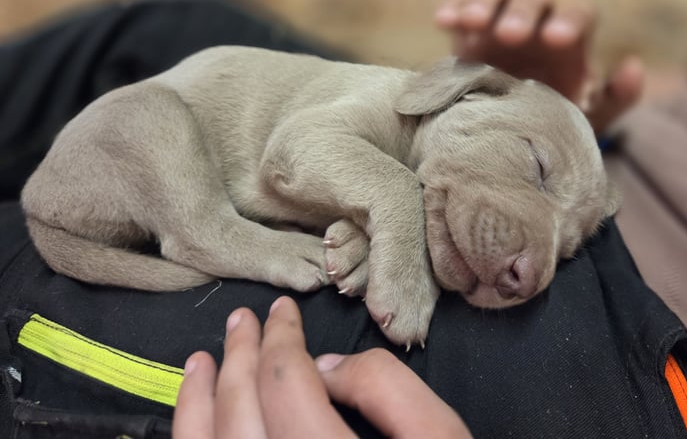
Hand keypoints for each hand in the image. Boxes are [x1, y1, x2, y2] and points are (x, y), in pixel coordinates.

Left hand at [173, 296, 470, 437]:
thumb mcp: (438, 437)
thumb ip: (386, 388)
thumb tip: (325, 368)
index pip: (287, 387)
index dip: (282, 339)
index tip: (284, 311)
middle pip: (241, 415)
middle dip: (240, 356)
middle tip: (243, 321)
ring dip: (199, 402)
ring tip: (202, 360)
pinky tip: (196, 421)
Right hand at [435, 0, 643, 133]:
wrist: (510, 129)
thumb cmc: (555, 120)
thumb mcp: (587, 118)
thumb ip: (616, 97)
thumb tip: (634, 66)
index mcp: (572, 35)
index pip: (578, 13)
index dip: (569, 21)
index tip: (557, 40)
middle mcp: (539, 17)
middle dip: (522, 13)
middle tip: (510, 37)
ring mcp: (500, 17)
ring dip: (483, 3)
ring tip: (471, 22)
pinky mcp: (469, 27)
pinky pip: (461, 5)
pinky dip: (454, 8)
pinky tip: (444, 21)